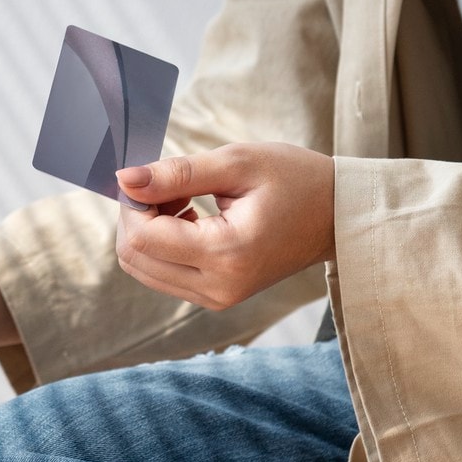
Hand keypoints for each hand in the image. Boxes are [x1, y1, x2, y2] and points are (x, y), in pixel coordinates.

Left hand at [114, 142, 334, 309]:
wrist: (337, 216)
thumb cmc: (296, 181)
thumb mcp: (237, 163)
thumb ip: (176, 173)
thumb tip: (124, 179)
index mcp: (226, 254)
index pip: (143, 237)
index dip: (133, 202)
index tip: (153, 174)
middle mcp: (218, 288)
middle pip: (135, 258)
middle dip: (137, 216)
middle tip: (169, 184)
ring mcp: (216, 298)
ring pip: (144, 269)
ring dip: (148, 230)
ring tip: (183, 198)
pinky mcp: (216, 297)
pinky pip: (163, 274)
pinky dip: (163, 243)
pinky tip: (190, 216)